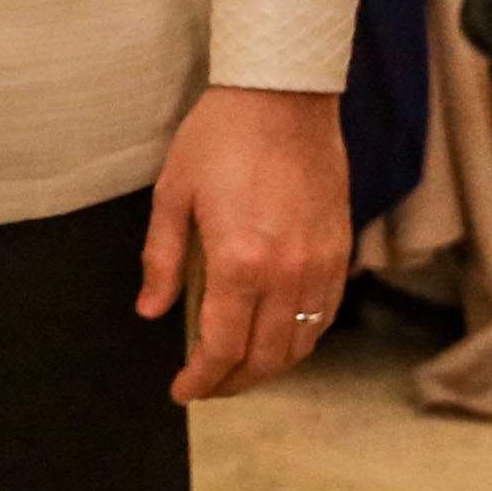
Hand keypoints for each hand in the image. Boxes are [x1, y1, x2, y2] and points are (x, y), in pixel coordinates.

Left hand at [137, 85, 350, 403]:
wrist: (283, 98)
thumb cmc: (219, 138)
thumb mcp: (173, 195)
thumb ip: (162, 260)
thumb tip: (151, 312)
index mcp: (239, 261)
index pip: (223, 346)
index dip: (201, 378)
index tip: (182, 392)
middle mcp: (287, 273)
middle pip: (264, 357)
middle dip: (232, 383)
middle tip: (205, 387)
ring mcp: (321, 266)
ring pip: (299, 344)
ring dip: (268, 368)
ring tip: (236, 371)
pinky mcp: (340, 253)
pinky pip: (324, 317)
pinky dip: (300, 341)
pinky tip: (277, 341)